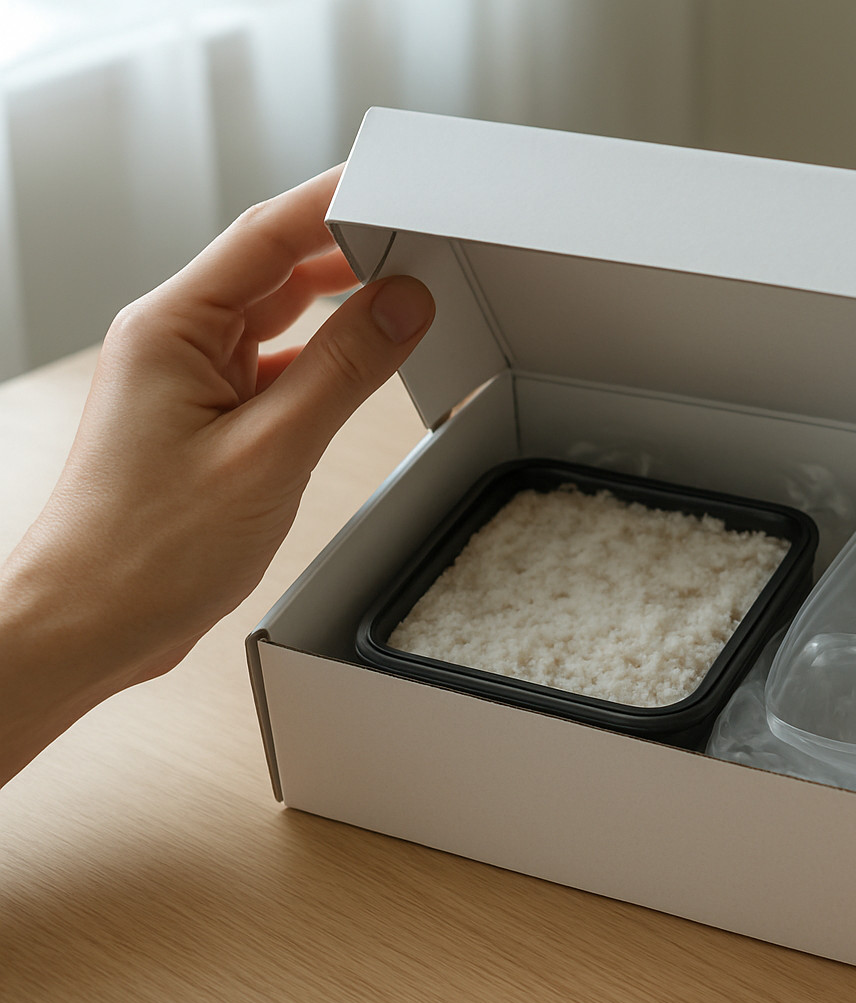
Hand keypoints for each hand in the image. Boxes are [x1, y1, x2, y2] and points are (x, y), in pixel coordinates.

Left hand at [0, 165, 433, 784]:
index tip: (396, 184)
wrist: (88, 624)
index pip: (265, 235)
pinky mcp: (203, 416)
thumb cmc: (145, 551)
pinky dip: (322, 363)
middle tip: (424, 245)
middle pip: (274, 269)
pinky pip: (272, 366)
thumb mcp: (269, 452)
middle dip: (349, 252)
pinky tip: (362, 366)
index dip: (336, 202)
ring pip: (277, 319)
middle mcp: (170, 340)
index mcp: (168, 327)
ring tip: (407, 302)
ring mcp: (185, 377)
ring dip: (338, 310)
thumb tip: (402, 304)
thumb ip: (343, 370)